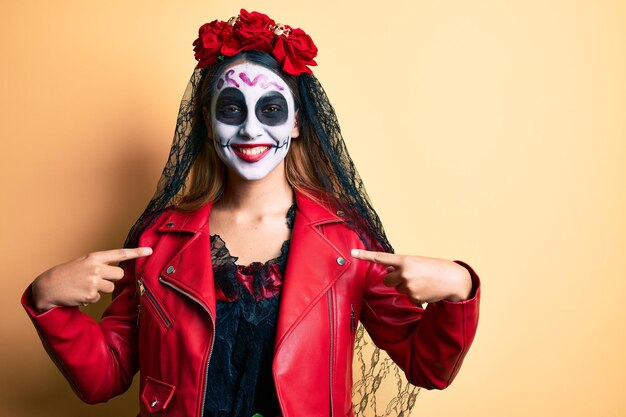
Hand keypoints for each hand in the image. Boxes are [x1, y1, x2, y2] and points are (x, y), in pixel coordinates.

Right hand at [31, 247, 152, 312]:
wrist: (47, 287)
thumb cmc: (67, 274)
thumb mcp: (83, 262)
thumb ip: (100, 264)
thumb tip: (118, 271)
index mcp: (94, 257)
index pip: (119, 254)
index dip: (136, 252)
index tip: (150, 251)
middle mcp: (96, 267)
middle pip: (120, 274)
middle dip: (112, 278)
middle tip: (98, 279)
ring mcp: (93, 281)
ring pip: (111, 288)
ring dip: (101, 290)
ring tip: (85, 287)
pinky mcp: (90, 295)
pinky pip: (99, 298)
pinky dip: (91, 298)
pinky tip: (80, 294)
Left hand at [350, 249, 471, 303]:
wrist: (454, 280)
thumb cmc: (435, 268)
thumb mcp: (417, 262)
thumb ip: (402, 266)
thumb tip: (390, 272)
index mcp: (405, 259)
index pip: (381, 257)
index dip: (365, 255)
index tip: (352, 253)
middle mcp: (404, 272)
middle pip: (387, 279)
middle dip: (393, 279)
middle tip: (408, 277)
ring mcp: (408, 285)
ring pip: (398, 288)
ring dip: (406, 286)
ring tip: (422, 282)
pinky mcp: (413, 296)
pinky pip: (408, 296)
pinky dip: (415, 295)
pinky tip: (426, 290)